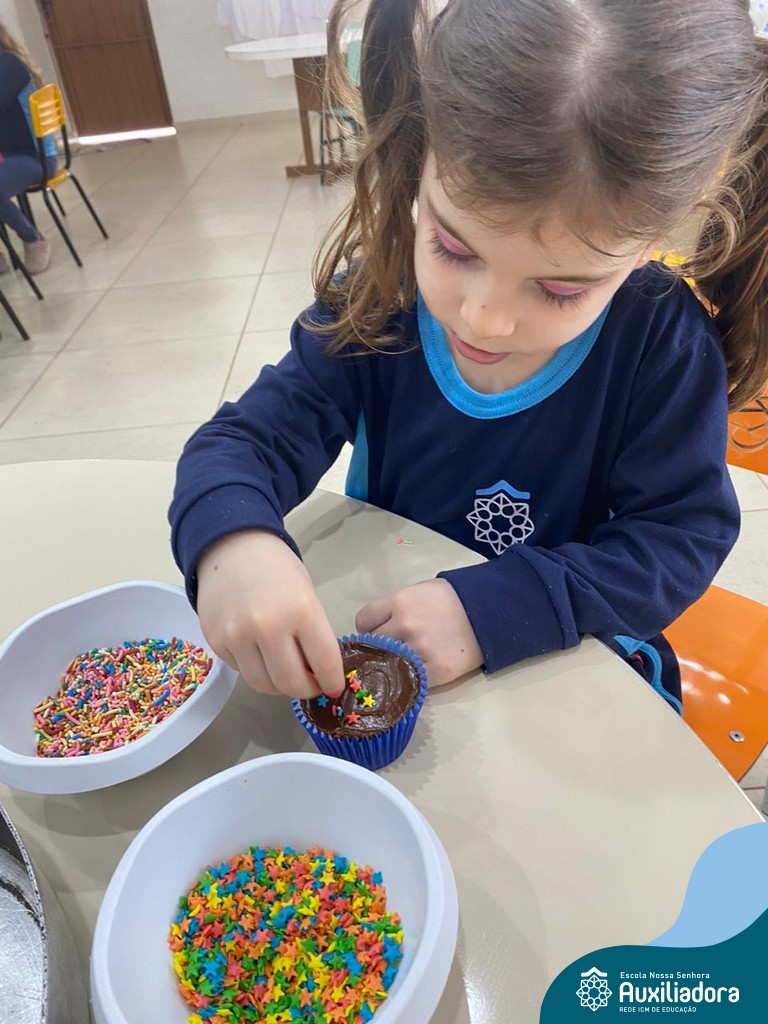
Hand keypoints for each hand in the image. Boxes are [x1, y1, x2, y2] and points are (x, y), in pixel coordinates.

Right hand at [196, 529, 343, 698]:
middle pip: (291, 684)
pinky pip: (242, 671)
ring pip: (263, 685)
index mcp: (301, 611)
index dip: (332, 682)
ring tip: (287, 672)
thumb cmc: (277, 569)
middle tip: (312, 685)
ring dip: (280, 686)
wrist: (231, 546)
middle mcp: (268, 627)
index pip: (324, 664)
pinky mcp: (216, 642)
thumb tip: (319, 674)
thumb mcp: (307, 596)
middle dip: (307, 690)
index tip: (334, 687)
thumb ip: (314, 635)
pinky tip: (261, 653)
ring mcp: (238, 637)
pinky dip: (256, 670)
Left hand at [355, 579, 482, 687]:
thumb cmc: (452, 598)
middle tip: (395, 649)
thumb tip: (374, 629)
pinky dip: (410, 681)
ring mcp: (420, 649)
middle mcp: (405, 625)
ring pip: (388, 665)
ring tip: (407, 662)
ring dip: (394, 666)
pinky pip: (409, 681)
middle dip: (381, 648)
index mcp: (399, 601)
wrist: (492, 610)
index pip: (363, 621)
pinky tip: (418, 673)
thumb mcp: (418, 592)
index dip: (370, 629)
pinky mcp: (436, 671)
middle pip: (373, 645)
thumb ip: (394, 609)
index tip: (380, 633)